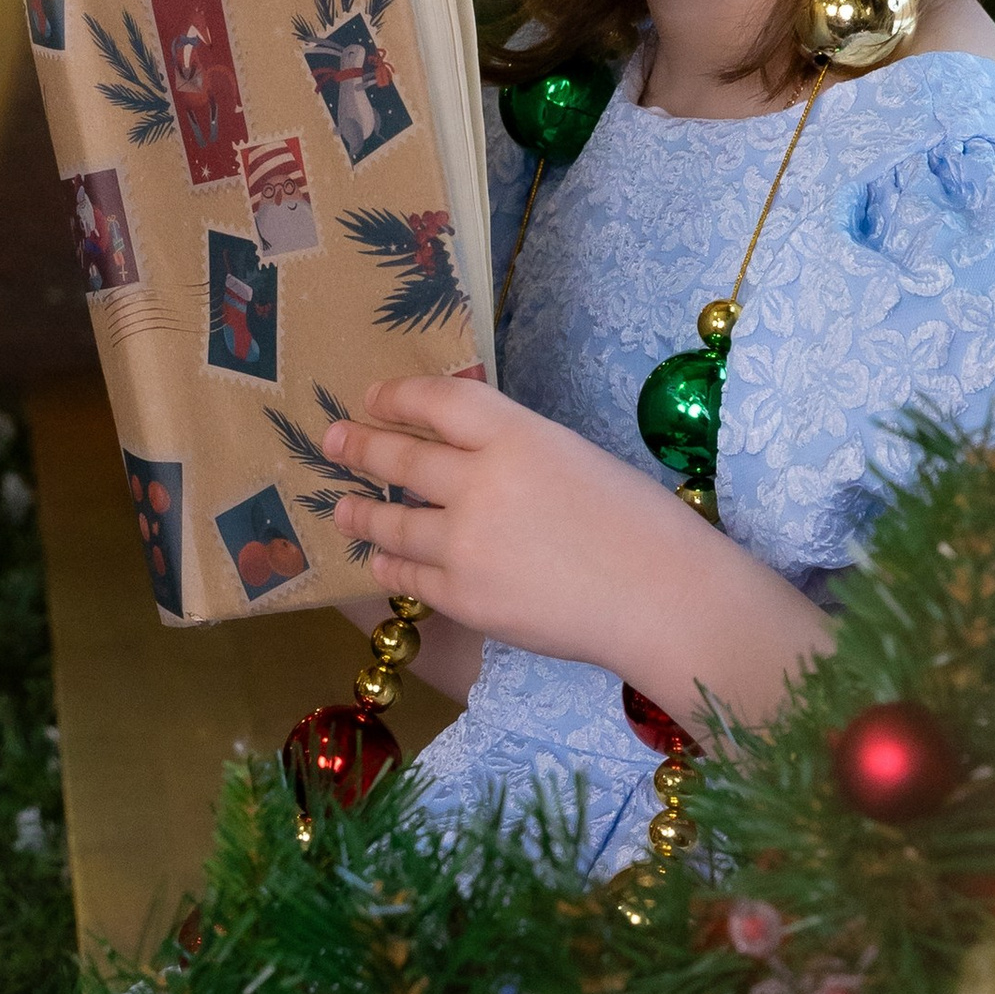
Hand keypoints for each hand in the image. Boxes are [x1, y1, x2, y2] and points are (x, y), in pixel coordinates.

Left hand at [325, 376, 671, 668]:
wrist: (661, 597)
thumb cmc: (638, 522)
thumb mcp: (573, 456)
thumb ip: (514, 449)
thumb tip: (463, 448)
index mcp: (517, 435)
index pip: (437, 401)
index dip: (398, 396)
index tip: (373, 397)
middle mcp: (479, 483)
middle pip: (400, 456)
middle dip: (359, 446)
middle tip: (333, 441)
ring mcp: (465, 544)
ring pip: (392, 521)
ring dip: (362, 511)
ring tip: (343, 507)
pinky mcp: (463, 598)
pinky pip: (409, 575)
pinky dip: (391, 564)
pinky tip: (383, 560)